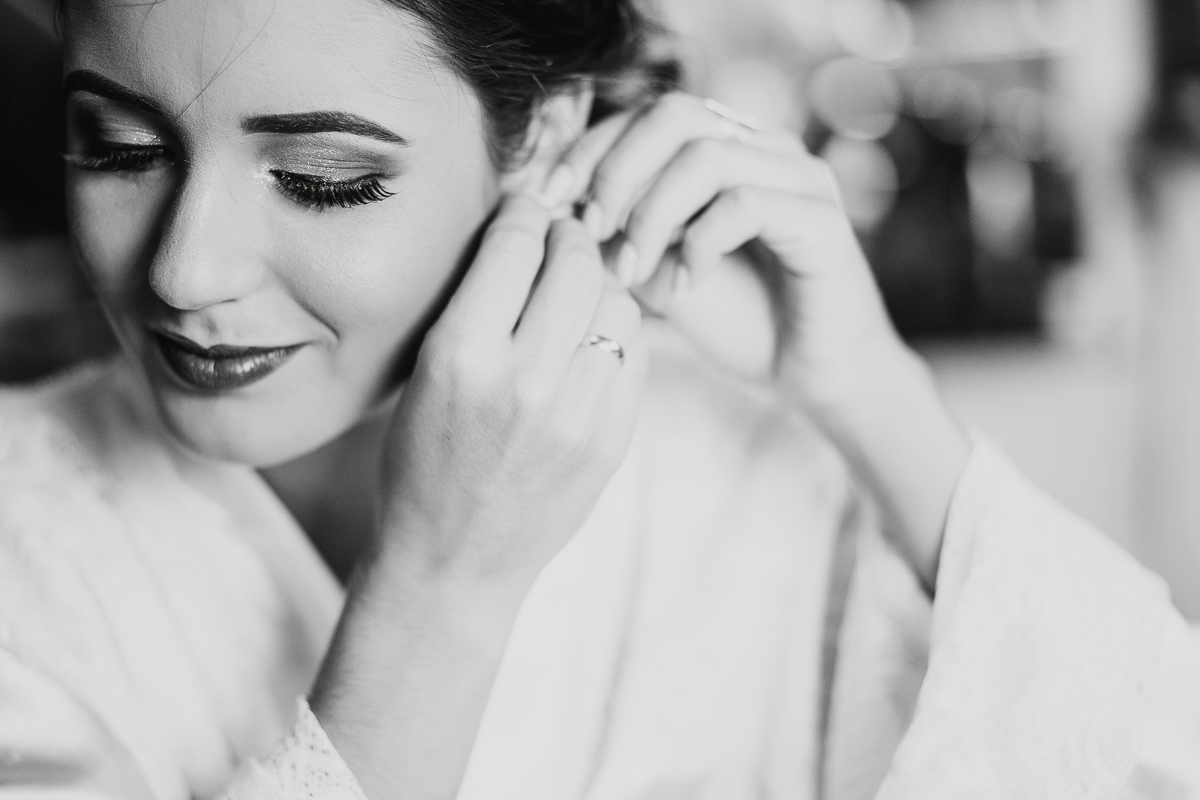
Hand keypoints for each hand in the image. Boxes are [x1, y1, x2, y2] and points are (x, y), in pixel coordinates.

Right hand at [377, 193, 646, 587]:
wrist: (453, 562)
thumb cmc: (421, 464)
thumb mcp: (421, 376)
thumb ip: (475, 304)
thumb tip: (526, 230)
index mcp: (460, 356)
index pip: (515, 242)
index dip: (523, 211)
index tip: (526, 210)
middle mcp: (524, 381)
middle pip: (576, 261)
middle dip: (568, 236)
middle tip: (560, 239)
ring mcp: (576, 415)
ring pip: (617, 302)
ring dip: (598, 286)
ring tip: (575, 298)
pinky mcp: (611, 442)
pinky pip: (637, 352)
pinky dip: (617, 334)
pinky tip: (592, 344)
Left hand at [538, 93, 968, 591]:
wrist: (812, 375)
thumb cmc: (736, 322)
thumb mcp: (655, 273)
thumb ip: (616, 234)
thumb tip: (555, 210)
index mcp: (724, 146)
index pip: (645, 114)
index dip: (590, 149)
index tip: (548, 200)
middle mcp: (764, 146)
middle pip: (674, 114)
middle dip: (616, 170)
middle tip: (591, 230)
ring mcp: (798, 177)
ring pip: (706, 155)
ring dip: (652, 213)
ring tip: (633, 268)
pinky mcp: (820, 218)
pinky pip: (745, 204)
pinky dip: (699, 244)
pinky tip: (684, 286)